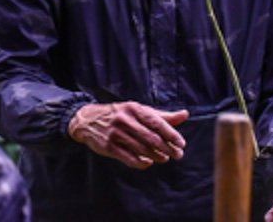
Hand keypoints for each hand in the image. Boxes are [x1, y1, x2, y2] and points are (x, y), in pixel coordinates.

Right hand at [68, 101, 188, 169]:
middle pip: (151, 138)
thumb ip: (162, 115)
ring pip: (141, 149)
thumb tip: (185, 115)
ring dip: (156, 156)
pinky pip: (128, 158)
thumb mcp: (139, 111)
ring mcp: (115, 134)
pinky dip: (141, 163)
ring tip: (164, 158)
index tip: (181, 144)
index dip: (171, 134)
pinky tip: (148, 163)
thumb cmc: (120, 114)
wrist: (87, 120)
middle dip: (167, 148)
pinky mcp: (108, 147)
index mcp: (134, 108)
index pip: (157, 122)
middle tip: (177, 155)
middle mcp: (124, 120)